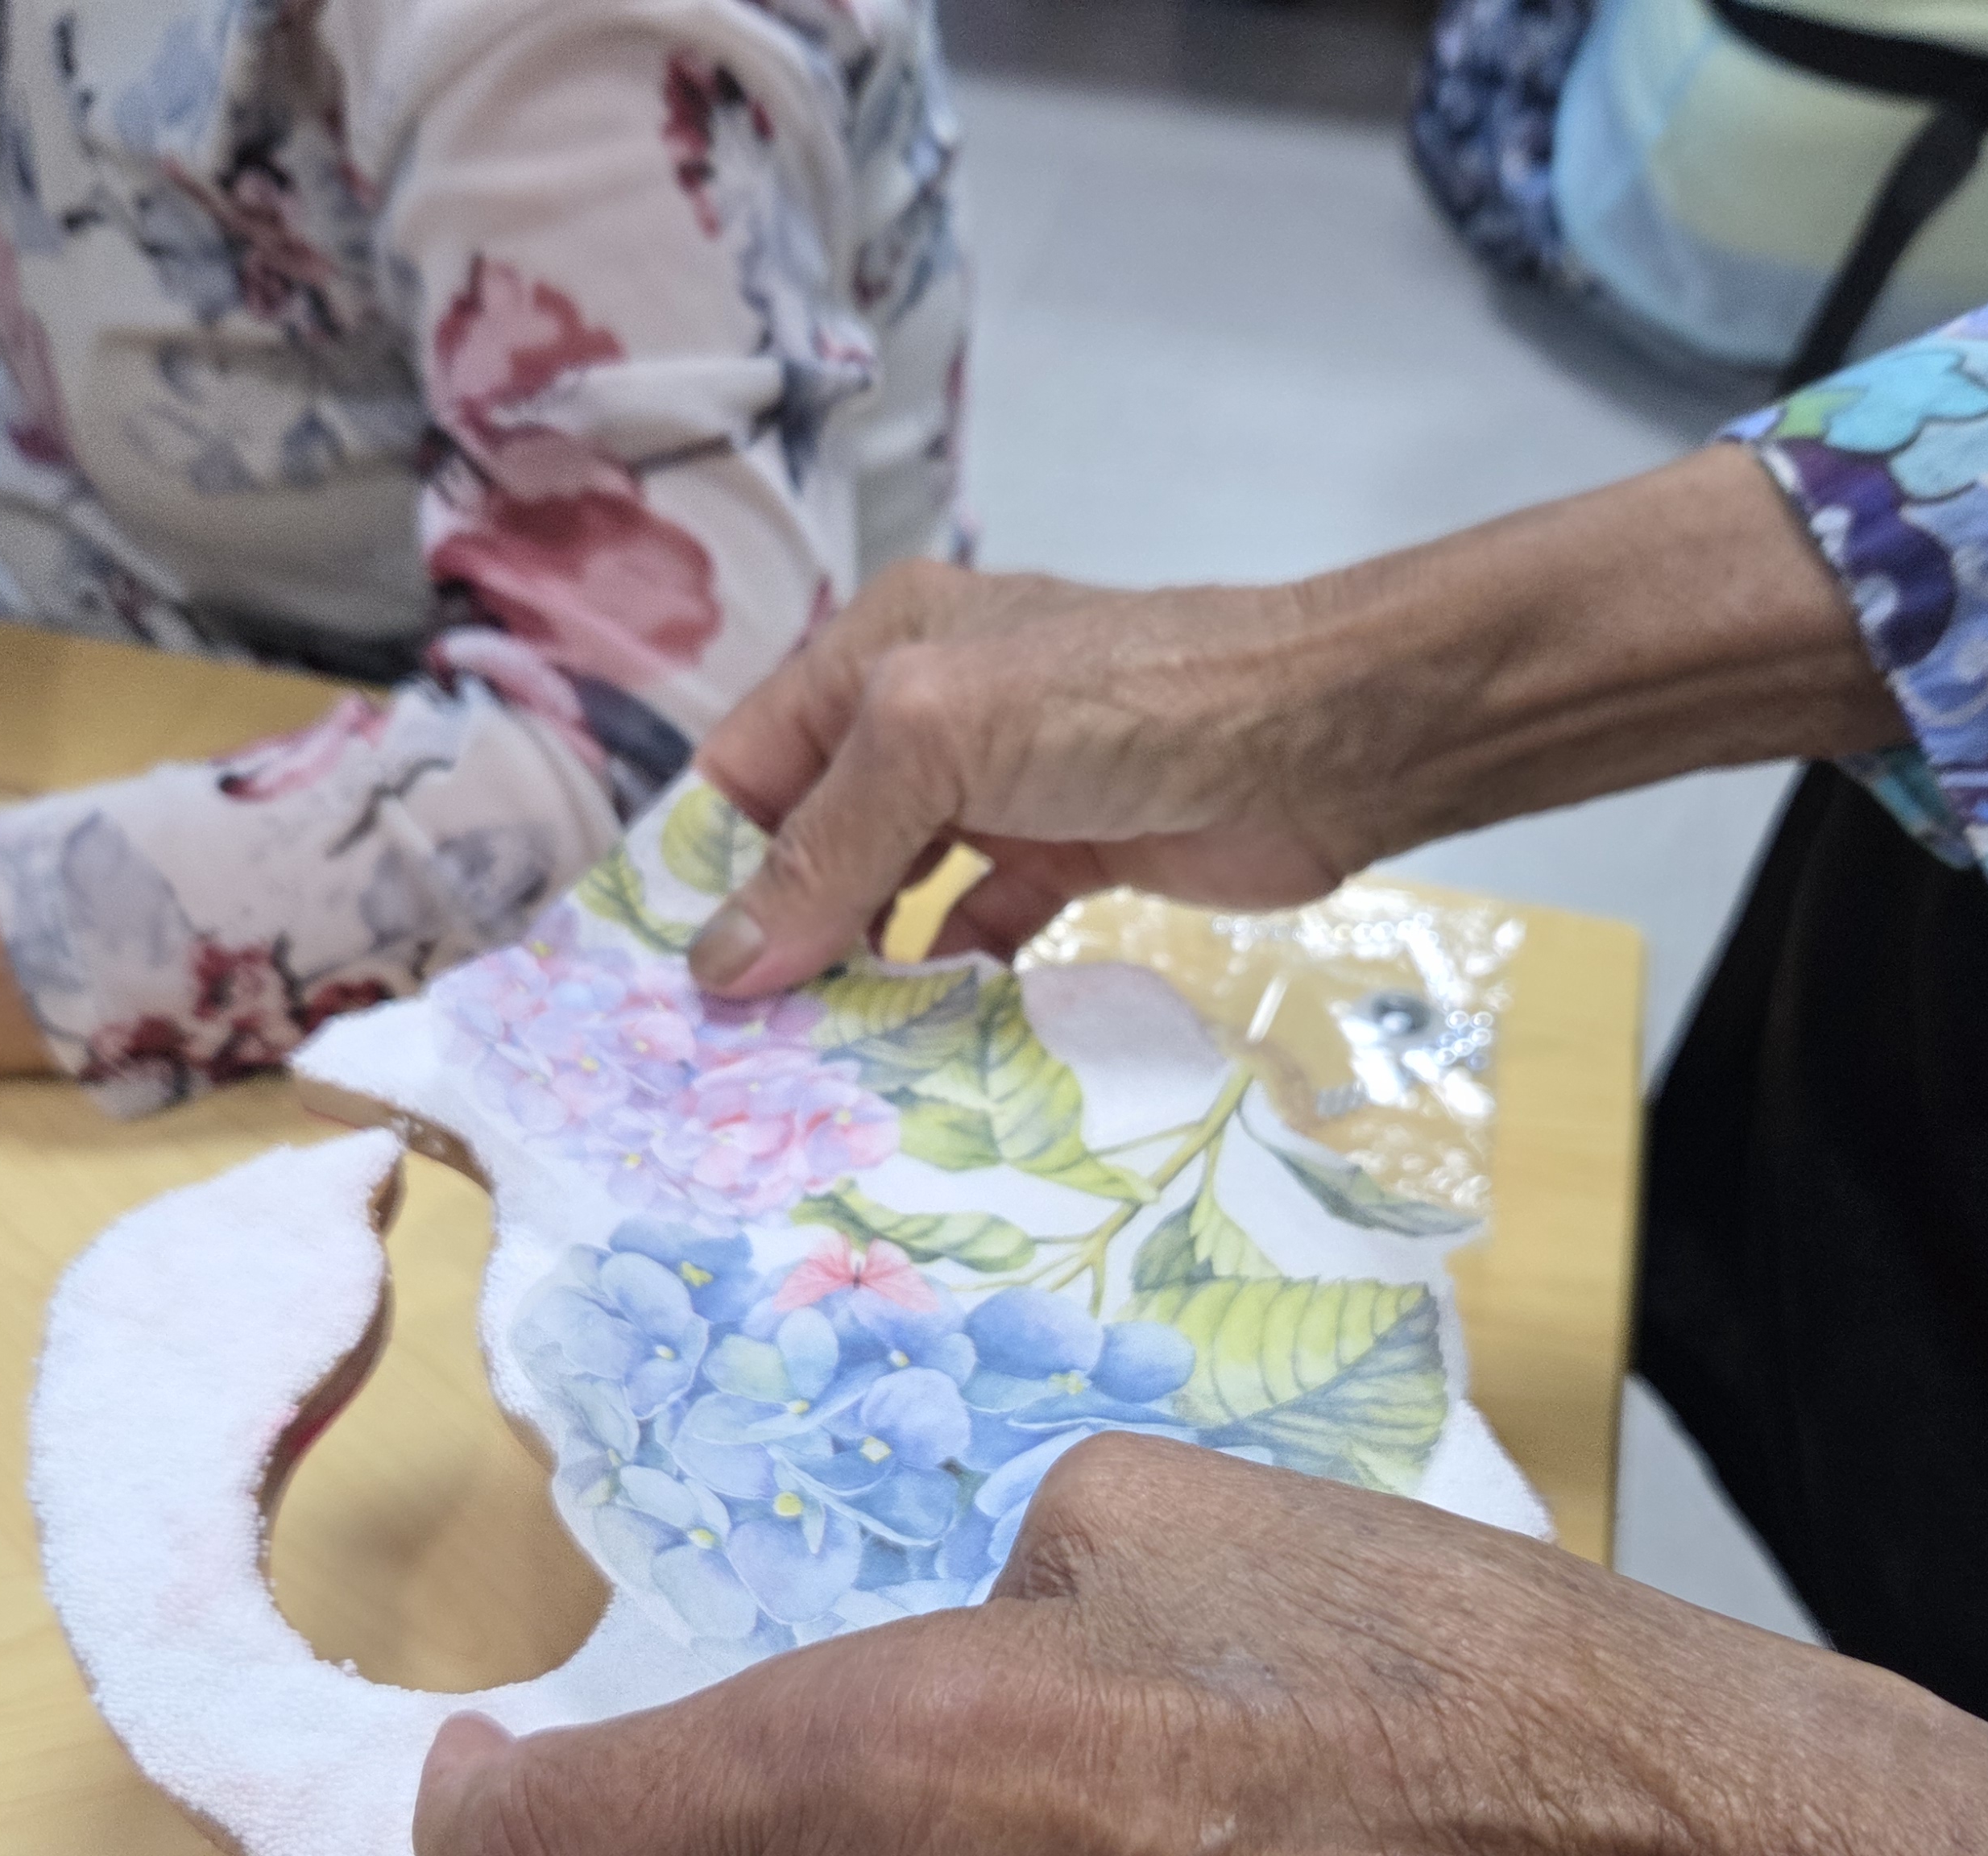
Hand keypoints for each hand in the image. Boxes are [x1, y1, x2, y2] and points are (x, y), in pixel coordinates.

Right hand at [686, 446, 1903, 995]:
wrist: (1325, 736)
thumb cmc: (1125, 701)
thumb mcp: (939, 743)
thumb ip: (828, 853)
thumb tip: (719, 968)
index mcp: (876, 655)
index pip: (747, 768)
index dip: (704, 868)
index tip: (662, 984)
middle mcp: (927, 720)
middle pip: (812, 841)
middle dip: (774, 936)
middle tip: (728, 1054)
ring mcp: (1000, 795)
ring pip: (890, 898)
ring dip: (854, 974)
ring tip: (808, 1069)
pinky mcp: (1067, 862)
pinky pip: (976, 936)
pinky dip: (947, 988)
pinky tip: (918, 1051)